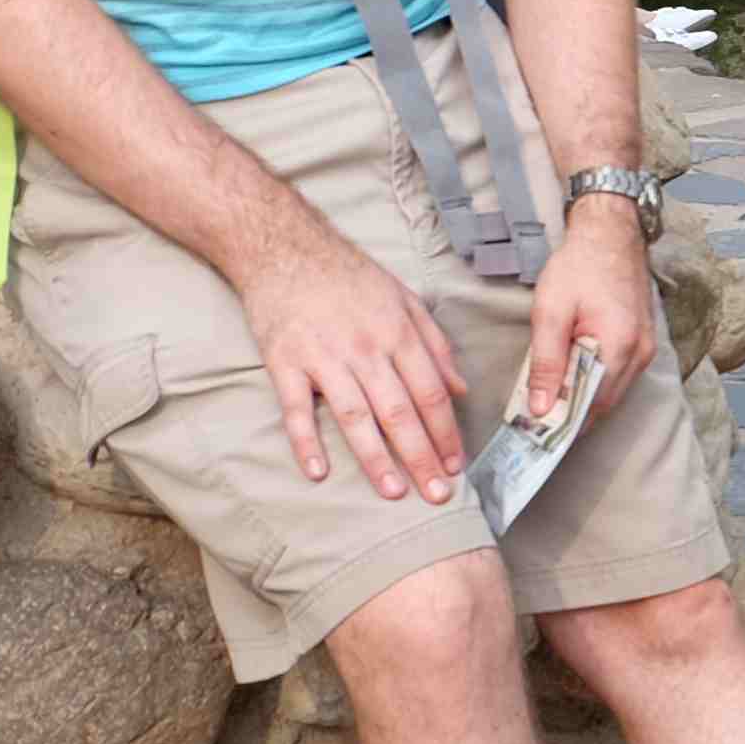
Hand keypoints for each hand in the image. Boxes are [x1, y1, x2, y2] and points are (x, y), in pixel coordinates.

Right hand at [237, 221, 468, 502]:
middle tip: (437, 495)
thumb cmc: (349, 276)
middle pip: (400, 411)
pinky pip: (295, 409)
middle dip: (421, 456)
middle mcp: (365, 348)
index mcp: (398, 333)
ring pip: (354, 416)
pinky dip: (305, 441)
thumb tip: (461, 388)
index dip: (446, 433)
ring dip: (375, 458)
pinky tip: (318, 471)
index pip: (431, 393)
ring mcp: (322, 357)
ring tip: (393, 492)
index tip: (456, 466)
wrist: (284, 247)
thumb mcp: (404, 298)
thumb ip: (435, 344)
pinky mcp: (283, 362)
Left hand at [522, 197, 658, 417]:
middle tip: (536, 418)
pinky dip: (596, 384)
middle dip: (572, 415)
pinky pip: (619, 376)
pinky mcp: (643, 342)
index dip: (564, 424)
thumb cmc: (579, 267)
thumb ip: (545, 363)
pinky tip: (573, 377)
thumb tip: (539, 408)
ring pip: (613, 392)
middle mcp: (640, 354)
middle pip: (604, 404)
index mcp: (618, 347)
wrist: (610, 234)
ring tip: (550, 398)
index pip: (592, 406)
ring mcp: (645, 349)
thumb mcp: (551, 312)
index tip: (535, 433)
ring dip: (584, 399)